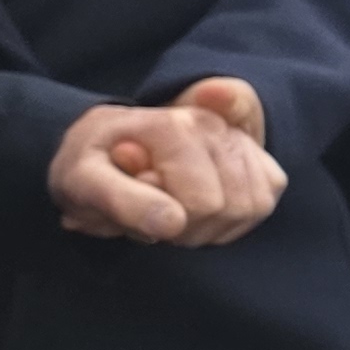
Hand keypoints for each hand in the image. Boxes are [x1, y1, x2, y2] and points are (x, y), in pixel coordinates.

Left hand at [49, 77, 286, 245]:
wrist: (105, 147)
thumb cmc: (91, 167)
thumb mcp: (82, 183)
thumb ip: (122, 200)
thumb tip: (171, 222)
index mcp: (171, 125)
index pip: (201, 204)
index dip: (171, 225)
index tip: (140, 211)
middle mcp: (211, 123)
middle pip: (228, 207)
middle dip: (191, 227)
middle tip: (157, 216)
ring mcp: (237, 136)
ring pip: (253, 206)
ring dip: (214, 225)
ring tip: (179, 212)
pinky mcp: (255, 154)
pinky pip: (267, 198)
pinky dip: (238, 217)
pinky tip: (205, 210)